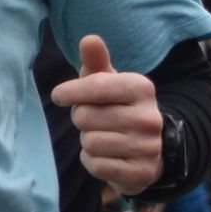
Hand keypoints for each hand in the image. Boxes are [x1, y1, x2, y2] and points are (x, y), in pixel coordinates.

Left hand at [52, 36, 165, 192]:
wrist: (149, 148)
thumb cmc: (117, 107)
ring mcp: (149, 147)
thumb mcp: (108, 82)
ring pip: (90, 143)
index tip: (60, 96)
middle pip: (85, 117)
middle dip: (81, 120)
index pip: (94, 86)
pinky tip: (108, 156)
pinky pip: (96, 165)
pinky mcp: (143, 172)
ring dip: (88, 142)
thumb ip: (96, 61)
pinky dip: (94, 162)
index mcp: (141, 88)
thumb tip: (89, 38)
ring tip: (103, 137)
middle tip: (94, 121)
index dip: (69, 92)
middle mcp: (150, 117)